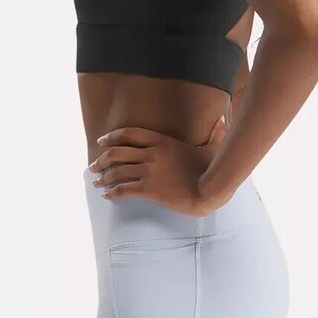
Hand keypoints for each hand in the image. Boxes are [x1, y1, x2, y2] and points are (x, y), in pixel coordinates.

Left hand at [89, 112, 228, 214]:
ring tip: (96, 183)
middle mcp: (151, 154)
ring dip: (103, 177)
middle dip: (101, 159)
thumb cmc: (210, 171)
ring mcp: (149, 171)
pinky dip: (112, 192)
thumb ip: (215, 134)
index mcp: (162, 141)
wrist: (208, 191)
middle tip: (93, 166)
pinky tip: (107, 196)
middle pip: (117, 152)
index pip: (129, 134)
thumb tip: (224, 121)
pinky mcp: (149, 189)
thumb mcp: (212, 148)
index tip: (102, 141)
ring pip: (117, 171)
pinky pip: (124, 189)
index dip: (112, 137)